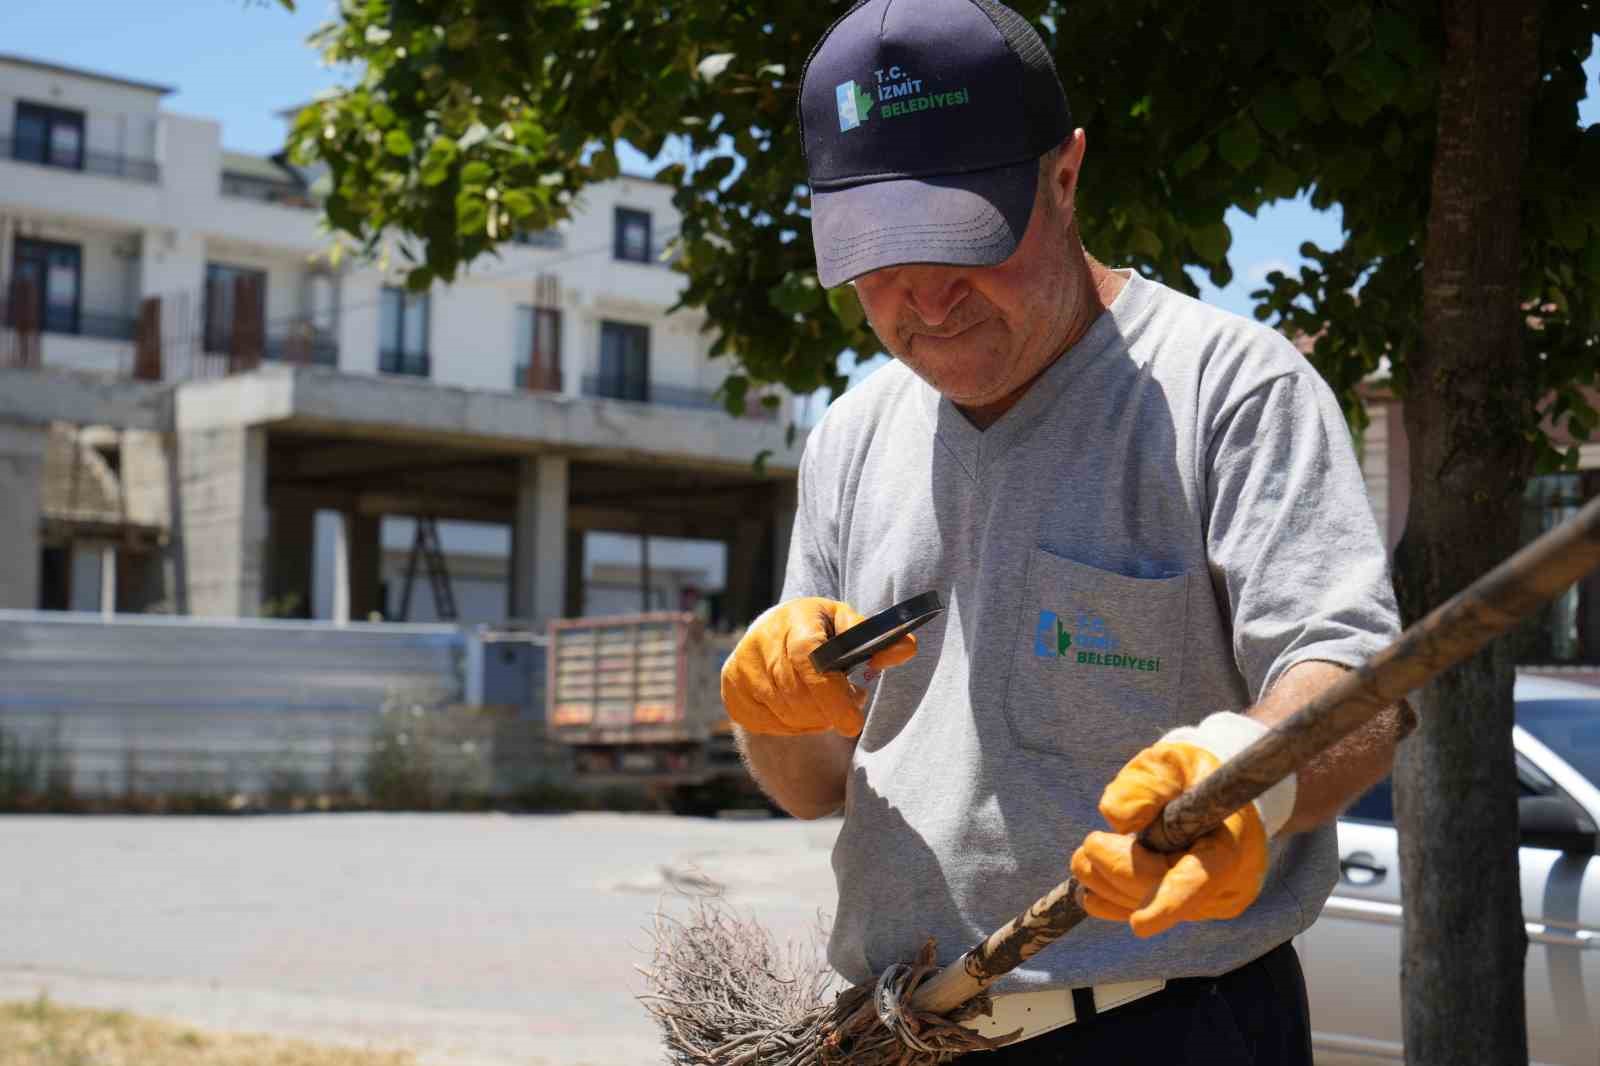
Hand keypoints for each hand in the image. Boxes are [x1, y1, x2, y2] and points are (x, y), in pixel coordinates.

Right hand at [720, 597, 916, 736]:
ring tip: (827, 709)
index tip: (853, 723)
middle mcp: (761, 638)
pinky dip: (790, 727)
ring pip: (782, 712)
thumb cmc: (823, 632)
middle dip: (826, 713)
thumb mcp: (849, 627)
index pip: (807, 656)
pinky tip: (802, 713)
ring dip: (812, 721)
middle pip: (795, 692)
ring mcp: (741, 664)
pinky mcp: (731, 689)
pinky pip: (764, 723)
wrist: (776, 634)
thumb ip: (878, 639)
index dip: (830, 694)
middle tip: (847, 715)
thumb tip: (907, 648)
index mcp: (795, 617)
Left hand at [1070, 718, 1282, 937]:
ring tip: (1085, 856)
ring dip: (1106, 884)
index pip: (1199, 880)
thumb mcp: (1170, 763)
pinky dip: (1111, 901)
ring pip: (1147, 905)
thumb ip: (1145, 785)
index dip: (1168, 903)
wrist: (1212, 793)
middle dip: (1114, 871)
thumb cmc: (1190, 774)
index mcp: (1230, 844)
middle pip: (1159, 891)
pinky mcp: (1192, 910)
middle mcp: (1227, 883)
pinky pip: (1146, 912)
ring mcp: (1210, 902)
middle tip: (1088, 844)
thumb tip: (1117, 820)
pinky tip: (1091, 892)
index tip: (1139, 925)